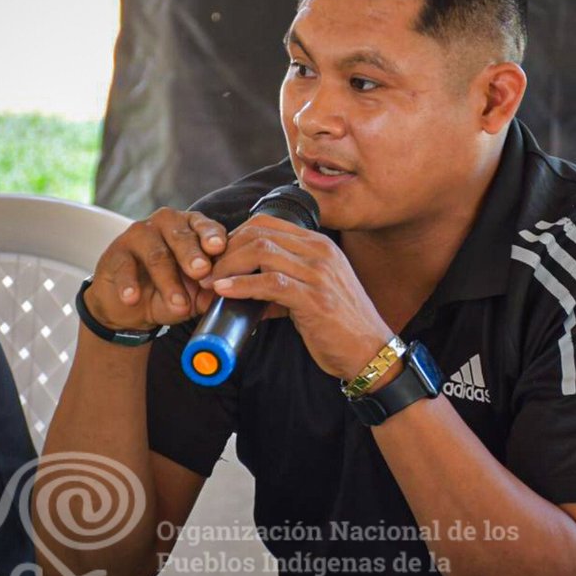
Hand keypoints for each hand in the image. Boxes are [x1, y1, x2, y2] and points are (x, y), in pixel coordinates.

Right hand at [84, 208, 226, 331]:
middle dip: (192, 255)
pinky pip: (124, 268)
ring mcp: (139, 235)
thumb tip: (227, 293)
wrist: (131, 305)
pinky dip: (129, 285)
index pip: (205, 226)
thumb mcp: (195, 292)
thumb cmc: (171, 289)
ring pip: (156, 255)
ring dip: (168, 281)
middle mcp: (166, 224)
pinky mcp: (116, 253)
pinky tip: (132, 298)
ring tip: (178, 304)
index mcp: (191, 227)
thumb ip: (210, 290)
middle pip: (181, 237)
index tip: (218, 248)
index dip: (212, 235)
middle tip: (201, 271)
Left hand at [204, 214, 393, 379]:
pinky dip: (241, 285)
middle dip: (225, 251)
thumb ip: (282, 285)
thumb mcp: (312, 294)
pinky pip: (270, 282)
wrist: (370, 352)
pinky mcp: (315, 298)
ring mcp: (319, 273)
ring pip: (261, 252)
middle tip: (205, 272)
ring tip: (209, 283)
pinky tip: (223, 291)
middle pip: (259, 234)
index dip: (234, 236)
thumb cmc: (339, 325)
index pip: (267, 223)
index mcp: (319, 245)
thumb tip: (244, 291)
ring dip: (227, 266)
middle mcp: (320, 252)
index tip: (217, 258)